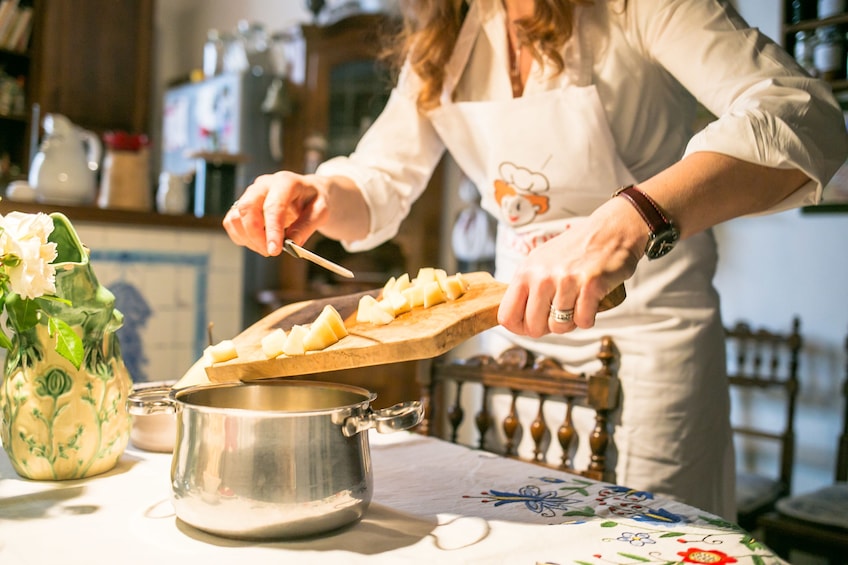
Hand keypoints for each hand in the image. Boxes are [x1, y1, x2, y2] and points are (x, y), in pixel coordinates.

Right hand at [223, 171, 329, 256]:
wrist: (308, 191)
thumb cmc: (314, 200)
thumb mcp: (321, 212)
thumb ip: (306, 226)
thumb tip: (292, 243)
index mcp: (285, 182)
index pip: (273, 206)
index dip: (272, 230)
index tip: (275, 250)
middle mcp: (264, 185)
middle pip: (247, 208)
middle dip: (255, 235)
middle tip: (271, 252)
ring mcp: (250, 193)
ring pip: (236, 216)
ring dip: (249, 238)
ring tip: (268, 247)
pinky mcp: (242, 204)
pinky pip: (232, 222)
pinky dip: (242, 237)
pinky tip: (259, 241)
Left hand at [497, 202, 644, 336]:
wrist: (611, 230)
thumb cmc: (575, 249)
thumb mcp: (540, 261)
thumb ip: (527, 286)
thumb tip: (516, 319)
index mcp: (525, 271)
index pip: (507, 316)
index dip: (519, 328)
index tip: (531, 326)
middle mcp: (542, 276)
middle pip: (534, 327)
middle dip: (548, 328)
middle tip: (559, 315)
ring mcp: (566, 280)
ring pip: (559, 327)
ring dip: (570, 323)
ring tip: (576, 305)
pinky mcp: (590, 285)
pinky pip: (583, 321)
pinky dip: (588, 319)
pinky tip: (590, 304)